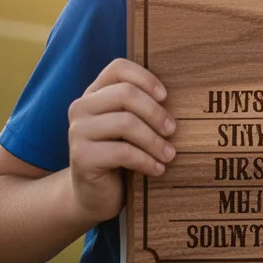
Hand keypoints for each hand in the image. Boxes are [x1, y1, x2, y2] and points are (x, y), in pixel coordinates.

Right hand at [67, 59, 176, 223]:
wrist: (94, 194)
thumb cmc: (121, 154)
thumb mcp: (130, 127)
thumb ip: (142, 107)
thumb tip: (185, 94)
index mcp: (94, 93)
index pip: (118, 68)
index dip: (146, 78)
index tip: (166, 96)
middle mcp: (81, 107)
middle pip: (126, 94)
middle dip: (155, 112)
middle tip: (172, 130)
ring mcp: (77, 131)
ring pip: (126, 123)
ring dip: (155, 141)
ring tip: (170, 155)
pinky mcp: (81, 157)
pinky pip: (122, 152)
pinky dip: (146, 160)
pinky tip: (158, 169)